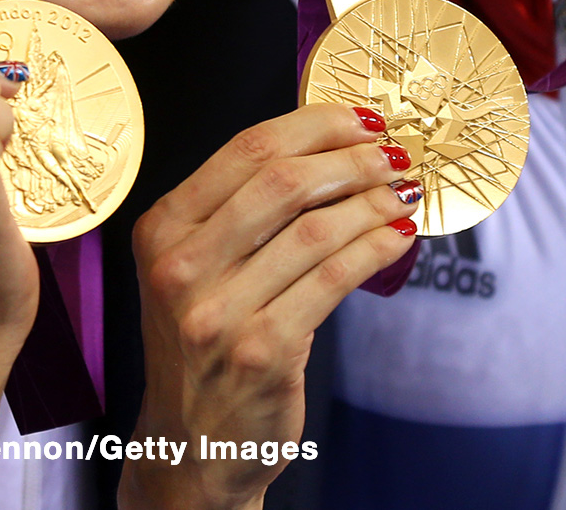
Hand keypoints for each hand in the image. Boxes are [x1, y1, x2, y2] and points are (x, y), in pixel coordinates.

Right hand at [121, 104, 417, 509]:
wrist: (191, 445)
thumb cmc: (203, 347)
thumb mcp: (194, 271)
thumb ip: (238, 214)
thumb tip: (327, 150)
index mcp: (162, 230)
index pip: (244, 150)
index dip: (313, 124)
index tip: (359, 118)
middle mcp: (180, 266)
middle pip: (282, 181)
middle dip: (351, 159)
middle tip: (393, 154)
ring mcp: (217, 311)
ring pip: (314, 230)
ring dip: (372, 202)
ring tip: (403, 195)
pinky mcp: (261, 352)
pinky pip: (332, 280)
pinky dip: (374, 250)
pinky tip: (396, 239)